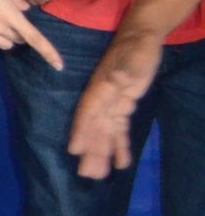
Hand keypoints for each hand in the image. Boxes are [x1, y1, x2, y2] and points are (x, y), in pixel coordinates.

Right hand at [66, 30, 159, 178]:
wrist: (140, 39)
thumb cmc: (135, 48)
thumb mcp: (132, 58)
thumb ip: (124, 70)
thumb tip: (115, 79)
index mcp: (100, 90)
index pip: (88, 113)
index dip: (82, 131)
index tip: (75, 150)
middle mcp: (102, 100)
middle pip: (94, 129)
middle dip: (90, 151)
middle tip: (87, 175)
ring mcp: (111, 105)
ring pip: (104, 134)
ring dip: (101, 154)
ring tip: (98, 176)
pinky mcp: (122, 107)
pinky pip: (119, 131)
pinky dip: (120, 147)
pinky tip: (122, 163)